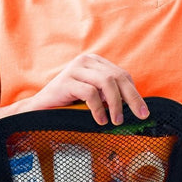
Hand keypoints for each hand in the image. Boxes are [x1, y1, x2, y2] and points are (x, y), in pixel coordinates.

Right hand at [25, 53, 148, 125]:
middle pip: (117, 77)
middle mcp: (85, 61)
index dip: (134, 93)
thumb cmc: (68, 106)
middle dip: (132, 98)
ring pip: (106, 82)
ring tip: (116, 121)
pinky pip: (90, 93)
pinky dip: (98, 108)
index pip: (122, 75)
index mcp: (94, 62)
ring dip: (116, 104)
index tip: (143, 111)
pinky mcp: (66, 81)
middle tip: (140, 115)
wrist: (38, 110)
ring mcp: (74, 69)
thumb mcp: (93, 98)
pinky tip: (100, 120)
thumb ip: (109, 96)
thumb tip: (136, 107)